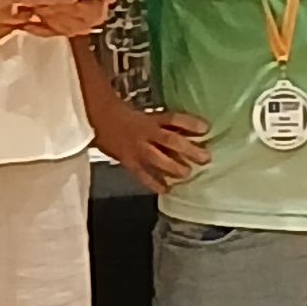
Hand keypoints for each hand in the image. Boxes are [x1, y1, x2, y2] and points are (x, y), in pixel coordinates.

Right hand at [96, 100, 211, 189]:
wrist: (100, 120)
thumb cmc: (128, 118)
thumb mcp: (149, 116)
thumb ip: (168, 124)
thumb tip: (196, 131)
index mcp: (152, 120)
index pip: (173, 119)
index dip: (190, 123)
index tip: (206, 128)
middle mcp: (146, 133)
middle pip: (170, 140)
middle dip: (189, 150)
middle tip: (205, 158)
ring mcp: (137, 148)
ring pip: (158, 158)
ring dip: (174, 167)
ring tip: (186, 173)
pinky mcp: (128, 161)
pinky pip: (142, 174)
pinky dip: (154, 183)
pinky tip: (166, 189)